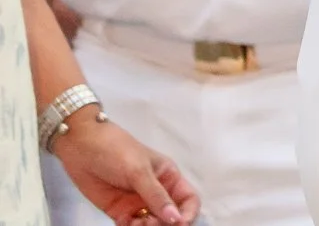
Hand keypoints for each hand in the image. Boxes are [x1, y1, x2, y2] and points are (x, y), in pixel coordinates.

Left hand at [53, 111, 199, 224]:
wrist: (81, 148)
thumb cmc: (116, 150)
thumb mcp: (139, 171)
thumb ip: (156, 196)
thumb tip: (176, 219)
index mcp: (168, 177)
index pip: (188, 199)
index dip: (188, 213)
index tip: (180, 223)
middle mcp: (156, 192)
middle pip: (171, 216)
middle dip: (165, 224)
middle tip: (150, 223)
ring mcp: (138, 203)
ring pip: (152, 224)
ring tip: (135, 224)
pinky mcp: (120, 212)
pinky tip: (126, 223)